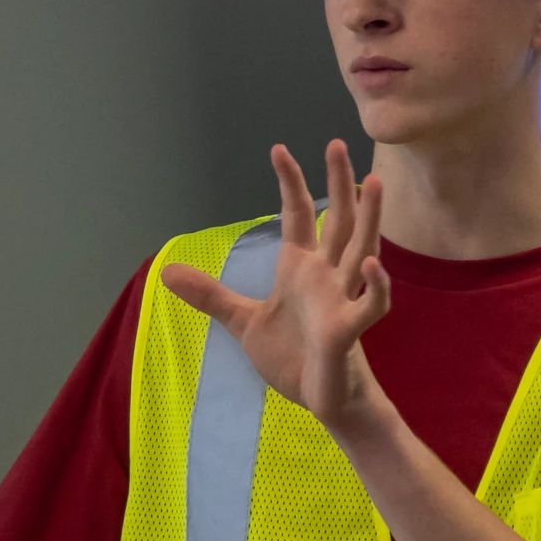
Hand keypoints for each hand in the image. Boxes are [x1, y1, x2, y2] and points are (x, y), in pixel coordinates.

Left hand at [162, 141, 393, 431]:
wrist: (320, 398)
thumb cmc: (292, 356)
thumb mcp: (242, 321)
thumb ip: (210, 295)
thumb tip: (167, 272)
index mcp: (300, 269)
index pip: (297, 216)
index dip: (290, 183)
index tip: (279, 149)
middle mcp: (326, 275)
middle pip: (337, 220)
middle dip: (338, 183)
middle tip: (336, 143)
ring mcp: (342, 299)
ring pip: (361, 249)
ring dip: (368, 218)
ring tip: (373, 183)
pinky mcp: (350, 330)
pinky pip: (369, 304)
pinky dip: (373, 284)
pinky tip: (371, 263)